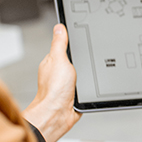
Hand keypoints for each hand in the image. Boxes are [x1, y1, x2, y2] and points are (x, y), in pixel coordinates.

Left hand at [23, 24, 80, 141]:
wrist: (58, 114)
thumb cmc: (53, 90)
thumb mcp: (58, 59)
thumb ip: (59, 43)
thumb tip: (59, 27)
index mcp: (52, 61)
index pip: (64, 46)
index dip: (72, 42)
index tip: (82, 37)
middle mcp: (58, 72)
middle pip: (75, 58)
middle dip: (82, 58)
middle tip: (85, 60)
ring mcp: (67, 83)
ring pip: (82, 71)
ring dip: (86, 73)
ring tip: (85, 74)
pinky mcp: (75, 92)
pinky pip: (85, 84)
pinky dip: (89, 84)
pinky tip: (88, 85)